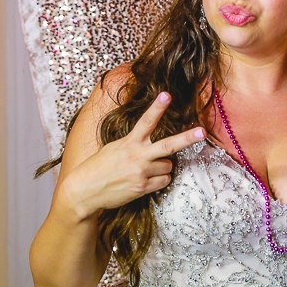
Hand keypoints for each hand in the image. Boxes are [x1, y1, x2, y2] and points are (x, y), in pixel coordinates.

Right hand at [59, 92, 204, 219]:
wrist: (85, 191)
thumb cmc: (99, 167)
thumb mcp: (114, 148)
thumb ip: (133, 143)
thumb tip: (152, 145)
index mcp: (129, 142)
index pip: (146, 121)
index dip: (157, 108)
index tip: (167, 95)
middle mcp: (137, 156)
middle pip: (168, 146)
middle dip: (187, 138)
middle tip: (201, 132)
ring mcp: (141, 172)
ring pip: (168, 166)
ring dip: (163, 167)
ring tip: (146, 169)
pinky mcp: (142, 187)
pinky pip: (164, 181)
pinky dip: (160, 180)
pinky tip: (146, 180)